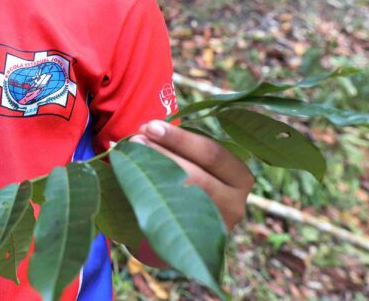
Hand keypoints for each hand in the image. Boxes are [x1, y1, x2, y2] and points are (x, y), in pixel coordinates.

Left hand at [131, 120, 253, 231]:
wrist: (182, 231)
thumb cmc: (187, 183)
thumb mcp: (193, 162)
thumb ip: (178, 148)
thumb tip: (145, 130)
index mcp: (239, 177)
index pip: (212, 154)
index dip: (180, 139)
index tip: (151, 126)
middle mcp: (235, 205)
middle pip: (197, 177)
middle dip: (163, 155)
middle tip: (135, 139)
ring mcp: (217, 228)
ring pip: (183, 198)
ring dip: (153, 173)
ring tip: (130, 156)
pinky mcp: (196, 243)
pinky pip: (170, 219)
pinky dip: (147, 196)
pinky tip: (129, 181)